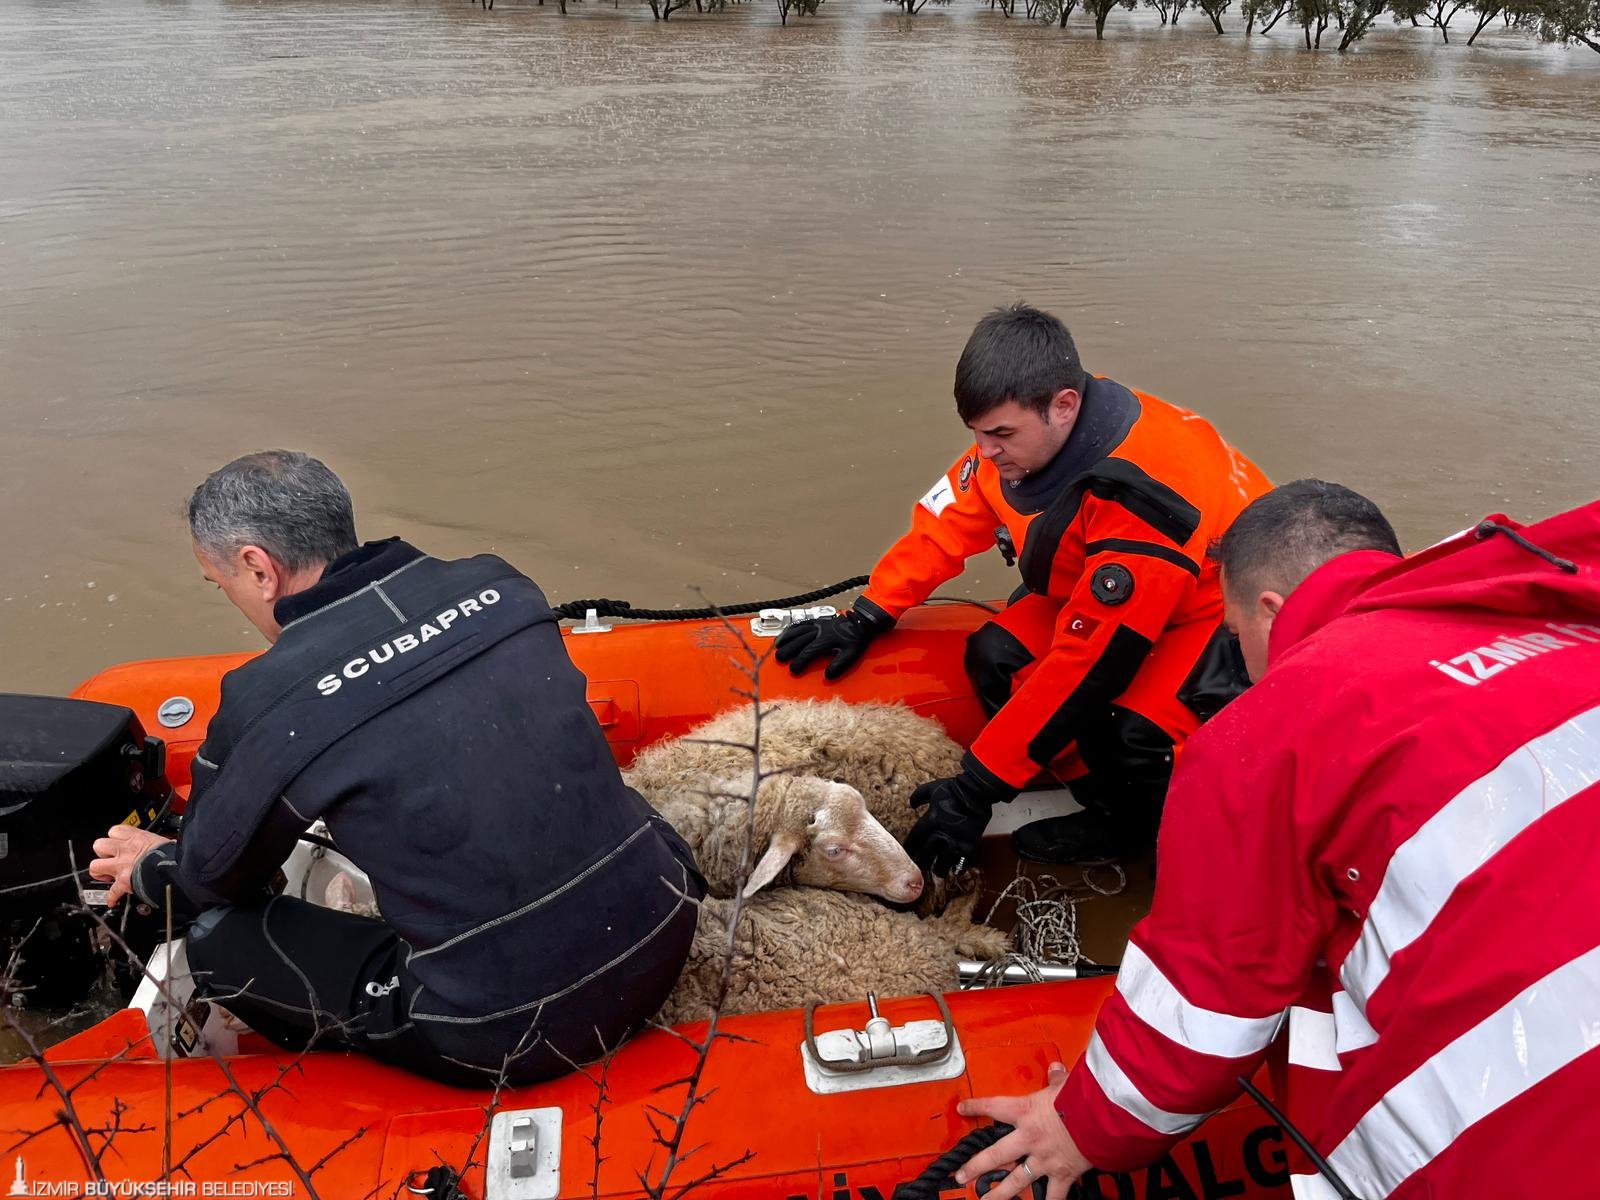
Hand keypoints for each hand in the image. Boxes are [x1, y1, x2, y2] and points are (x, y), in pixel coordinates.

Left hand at [89, 825, 172, 906]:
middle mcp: (125, 850)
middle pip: (99, 845)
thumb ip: (154, 844)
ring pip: (95, 866)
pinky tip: (114, 900)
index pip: (115, 831)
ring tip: (107, 875)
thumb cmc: (173, 855)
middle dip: (103, 853)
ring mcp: (122, 866)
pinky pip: (111, 892)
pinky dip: (112, 897)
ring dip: (100, 871)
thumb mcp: (163, 842)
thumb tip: (162, 845)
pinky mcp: (123, 882)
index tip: (119, 843)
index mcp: (137, 838)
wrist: (174, 868)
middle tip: (111, 858)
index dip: (115, 838)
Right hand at [773, 600, 893, 680]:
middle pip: (798, 641)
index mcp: (826, 640)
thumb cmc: (856, 638)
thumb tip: (828, 676)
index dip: (799, 662)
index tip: (793, 670)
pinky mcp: (817, 620)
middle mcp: (819, 631)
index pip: (808, 652)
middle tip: (779, 659)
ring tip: (777, 646)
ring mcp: (817, 624)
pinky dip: (791, 628)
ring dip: (786, 638)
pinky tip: (786, 633)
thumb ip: (839, 665)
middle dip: (787, 650)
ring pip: (797, 630)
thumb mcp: (852, 654)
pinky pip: (801, 623)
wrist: (861, 622)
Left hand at [904, 767, 1011, 874]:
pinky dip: (958, 868)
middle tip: (921, 865)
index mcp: (930, 820)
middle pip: (926, 855)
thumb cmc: (954, 788)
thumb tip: (911, 804)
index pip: (914, 840)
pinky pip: (962, 863)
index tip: (910, 853)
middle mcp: (941, 833)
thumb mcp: (932, 788)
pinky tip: (955, 870)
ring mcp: (956, 840)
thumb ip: (918, 795)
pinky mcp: (970, 845)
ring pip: (943, 863)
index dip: (910, 848)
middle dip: (922, 861)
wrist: (977, 791)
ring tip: (938, 871)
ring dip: (939, 869)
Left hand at [955, 1062, 1091, 1199]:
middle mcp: (1030, 1138)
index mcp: (1026, 1112)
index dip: (976, 1107)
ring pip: (1016, 1181)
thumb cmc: (1080, 1098)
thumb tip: (1056, 1068)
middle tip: (961, 1176)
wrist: (1100, 1119)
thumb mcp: (1064, 1084)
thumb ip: (1057, 1079)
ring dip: (999, 1193)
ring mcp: (1044, 1160)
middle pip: (996, 1155)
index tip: (962, 1109)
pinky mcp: (1062, 1174)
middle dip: (976, 1166)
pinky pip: (1052, 1196)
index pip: (994, 1106)